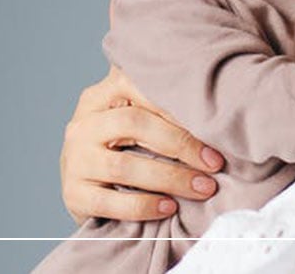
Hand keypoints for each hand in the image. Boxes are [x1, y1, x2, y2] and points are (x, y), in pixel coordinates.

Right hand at [60, 65, 225, 224]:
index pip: (137, 86)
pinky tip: (169, 208)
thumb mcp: (135, 120)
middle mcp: (83, 124)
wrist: (84, 189)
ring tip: (202, 188)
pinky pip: (111, 202)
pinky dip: (144, 206)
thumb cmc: (124, 149)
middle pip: (133, 123)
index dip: (177, 105)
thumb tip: (221, 108)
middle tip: (214, 163)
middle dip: (180, 144)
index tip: (213, 125)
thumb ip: (161, 107)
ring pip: (124, 166)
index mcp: (100, 96)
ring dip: (170, 178)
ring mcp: (75, 159)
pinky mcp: (73, 194)